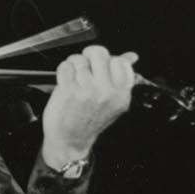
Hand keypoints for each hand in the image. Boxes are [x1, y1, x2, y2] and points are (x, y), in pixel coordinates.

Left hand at [40, 45, 137, 170]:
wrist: (70, 141)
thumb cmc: (90, 120)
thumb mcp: (113, 101)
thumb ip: (121, 76)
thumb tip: (131, 56)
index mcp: (121, 93)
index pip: (119, 61)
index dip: (107, 60)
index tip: (100, 68)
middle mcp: (106, 91)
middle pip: (98, 53)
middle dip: (89, 57)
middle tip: (85, 69)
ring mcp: (87, 90)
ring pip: (79, 59)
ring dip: (74, 66)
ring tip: (75, 80)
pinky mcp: (68, 90)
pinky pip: (65, 66)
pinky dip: (63, 71)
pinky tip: (66, 82)